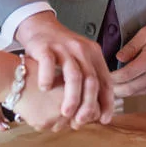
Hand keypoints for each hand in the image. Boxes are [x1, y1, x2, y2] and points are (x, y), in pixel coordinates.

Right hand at [16, 12, 114, 127]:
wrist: (39, 26)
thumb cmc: (60, 49)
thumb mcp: (80, 60)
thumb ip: (90, 79)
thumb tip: (98, 110)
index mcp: (93, 54)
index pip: (105, 80)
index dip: (107, 102)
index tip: (103, 119)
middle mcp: (81, 49)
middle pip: (91, 80)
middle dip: (88, 104)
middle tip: (81, 120)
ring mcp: (63, 47)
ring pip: (74, 75)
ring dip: (71, 97)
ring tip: (65, 113)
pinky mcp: (45, 46)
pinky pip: (48, 63)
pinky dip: (47, 78)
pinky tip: (44, 90)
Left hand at [111, 19, 145, 97]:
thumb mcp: (145, 33)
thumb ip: (130, 47)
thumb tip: (118, 58)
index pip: (126, 75)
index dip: (113, 78)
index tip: (104, 76)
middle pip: (131, 88)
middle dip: (116, 89)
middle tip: (104, 87)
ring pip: (139, 93)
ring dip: (125, 93)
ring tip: (113, 90)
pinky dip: (136, 92)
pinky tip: (129, 88)